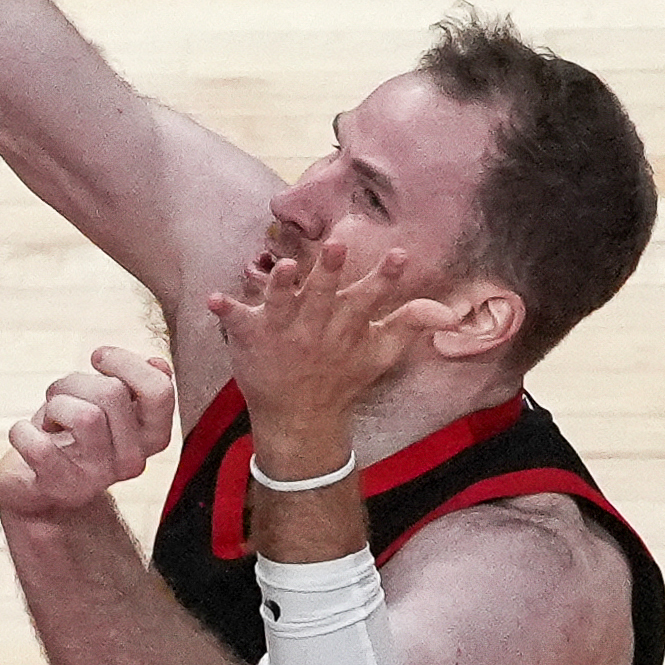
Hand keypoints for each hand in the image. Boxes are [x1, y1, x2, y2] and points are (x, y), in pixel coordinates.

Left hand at [0, 345, 175, 521]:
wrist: (38, 487)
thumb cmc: (72, 433)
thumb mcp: (106, 405)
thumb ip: (133, 384)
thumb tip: (158, 364)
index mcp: (150, 437)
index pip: (158, 391)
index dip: (126, 363)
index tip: (98, 358)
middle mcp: (131, 461)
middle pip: (112, 392)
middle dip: (76, 382)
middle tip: (61, 396)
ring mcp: (98, 477)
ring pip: (84, 416)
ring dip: (55, 405)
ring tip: (49, 419)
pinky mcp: (61, 488)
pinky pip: (40, 446)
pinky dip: (21, 432)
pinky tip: (25, 436)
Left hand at [200, 240, 460, 461]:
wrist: (300, 418)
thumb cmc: (343, 377)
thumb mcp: (380, 352)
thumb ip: (411, 324)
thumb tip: (451, 312)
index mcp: (346, 325)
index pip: (369, 297)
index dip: (385, 277)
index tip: (399, 255)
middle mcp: (315, 326)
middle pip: (323, 294)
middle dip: (329, 272)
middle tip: (337, 245)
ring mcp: (282, 332)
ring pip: (281, 304)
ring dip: (280, 286)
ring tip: (282, 268)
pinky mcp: (251, 338)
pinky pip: (235, 322)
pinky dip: (225, 311)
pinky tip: (214, 299)